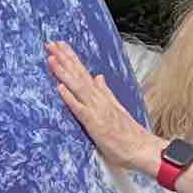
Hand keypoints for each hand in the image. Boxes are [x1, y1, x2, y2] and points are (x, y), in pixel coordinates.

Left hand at [44, 41, 165, 178]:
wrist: (142, 148)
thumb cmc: (128, 134)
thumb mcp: (116, 108)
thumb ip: (106, 92)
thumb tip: (98, 77)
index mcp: (102, 96)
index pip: (83, 72)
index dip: (71, 58)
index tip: (60, 45)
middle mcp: (98, 99)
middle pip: (79, 75)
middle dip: (64, 58)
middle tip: (50, 43)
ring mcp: (97, 110)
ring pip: (77, 87)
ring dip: (64, 72)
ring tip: (51, 58)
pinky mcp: (95, 124)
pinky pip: (80, 109)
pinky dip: (70, 98)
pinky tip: (59, 87)